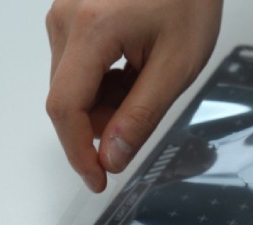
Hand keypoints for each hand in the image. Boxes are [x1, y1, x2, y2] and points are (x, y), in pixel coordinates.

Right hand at [45, 0, 222, 191]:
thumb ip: (140, 115)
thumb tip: (110, 158)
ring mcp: (63, 14)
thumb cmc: (188, 2)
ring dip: (106, 101)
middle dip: (102, 123)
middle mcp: (64, 19)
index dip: (78, 152)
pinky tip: (135, 66)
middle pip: (66, 99)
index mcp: (90, 29)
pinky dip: (104, 81)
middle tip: (148, 108)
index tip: (97, 179)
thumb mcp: (177, 66)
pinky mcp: (70, 14)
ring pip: (72, 85)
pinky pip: (76, 65)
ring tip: (148, 78)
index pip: (65, 108)